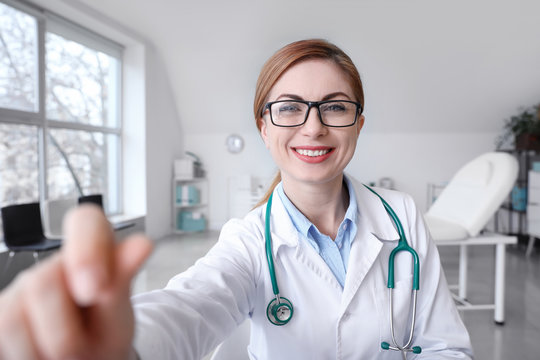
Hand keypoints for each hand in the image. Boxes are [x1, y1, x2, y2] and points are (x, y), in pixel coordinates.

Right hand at [0, 205, 151, 359]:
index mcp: (92, 251)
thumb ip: (124, 279)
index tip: (94, 291)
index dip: (85, 249)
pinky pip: (1, 339)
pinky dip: (27, 358)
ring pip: (12, 320)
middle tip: (83, 347)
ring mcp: (20, 290)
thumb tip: (143, 243)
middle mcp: (52, 264)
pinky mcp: (1, 315)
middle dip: (65, 332)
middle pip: (42, 282)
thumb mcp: (119, 313)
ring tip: (65, 354)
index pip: (85, 221)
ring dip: (45, 351)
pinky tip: (42, 355)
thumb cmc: (104, 333)